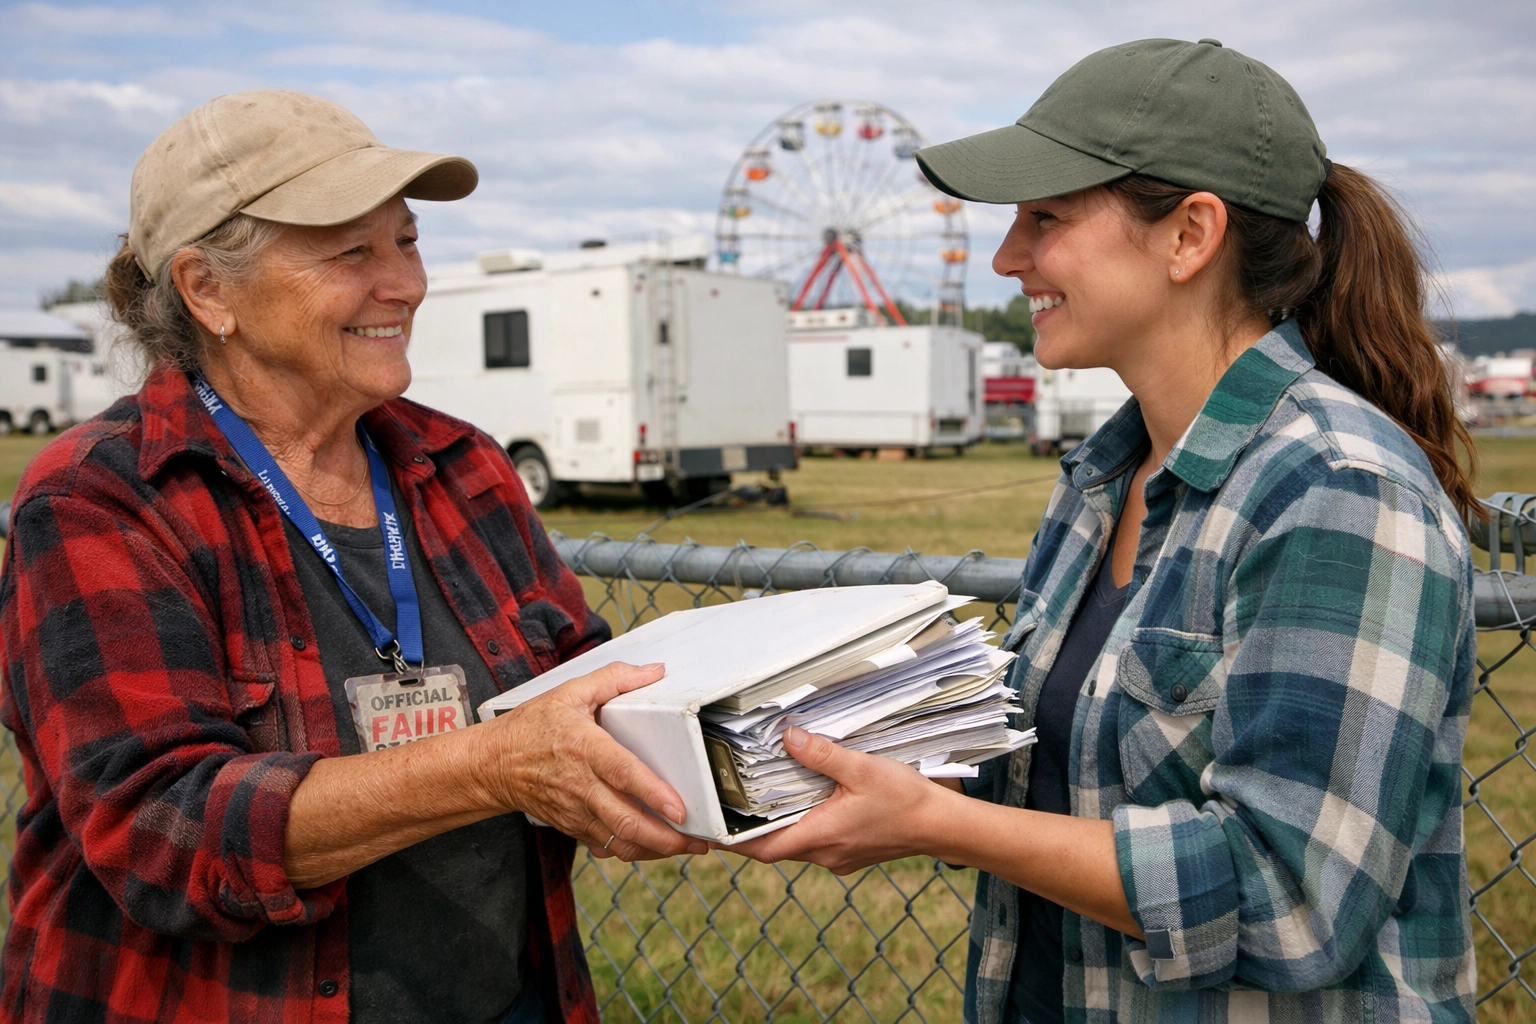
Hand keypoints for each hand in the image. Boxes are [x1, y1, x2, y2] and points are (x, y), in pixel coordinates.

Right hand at [474, 662, 705, 861]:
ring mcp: (577, 812)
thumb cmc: (531, 728)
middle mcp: (581, 786)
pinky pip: (608, 846)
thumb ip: (614, 679)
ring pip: (620, 842)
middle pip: (627, 822)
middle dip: (666, 838)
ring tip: (687, 846)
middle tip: (698, 839)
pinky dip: (634, 851)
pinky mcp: (573, 827)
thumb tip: (654, 672)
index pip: (623, 774)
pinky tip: (656, 846)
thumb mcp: (570, 693)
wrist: (492, 764)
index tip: (680, 808)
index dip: (653, 793)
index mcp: (584, 749)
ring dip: (656, 850)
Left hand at [729, 726, 957, 873]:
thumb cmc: (904, 800)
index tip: (709, 829)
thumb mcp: (861, 769)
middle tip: (727, 807)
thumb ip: (821, 754)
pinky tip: (803, 805)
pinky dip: (801, 827)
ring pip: (795, 846)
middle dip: (750, 832)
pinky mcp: (850, 854)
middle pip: (774, 848)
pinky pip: (815, 844)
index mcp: (820, 836)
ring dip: (777, 828)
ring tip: (758, 801)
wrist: (941, 826)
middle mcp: (824, 854)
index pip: (762, 848)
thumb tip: (788, 737)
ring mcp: (838, 858)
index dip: (733, 842)